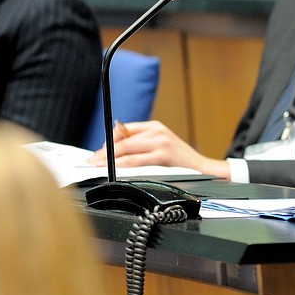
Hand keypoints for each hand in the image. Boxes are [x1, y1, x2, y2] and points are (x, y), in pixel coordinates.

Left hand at [87, 119, 231, 178]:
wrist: (202, 167)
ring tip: (98, 164)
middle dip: (104, 150)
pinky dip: (122, 163)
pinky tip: (113, 167)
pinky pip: (136, 160)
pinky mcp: (163, 154)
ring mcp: (160, 141)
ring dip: (109, 157)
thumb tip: (117, 147)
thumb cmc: (180, 160)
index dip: (108, 140)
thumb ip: (142, 144)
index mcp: (155, 126)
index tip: (97, 151)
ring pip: (127, 148)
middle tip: (92, 160)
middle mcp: (157, 130)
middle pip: (123, 138)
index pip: (124, 129)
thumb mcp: (160, 146)